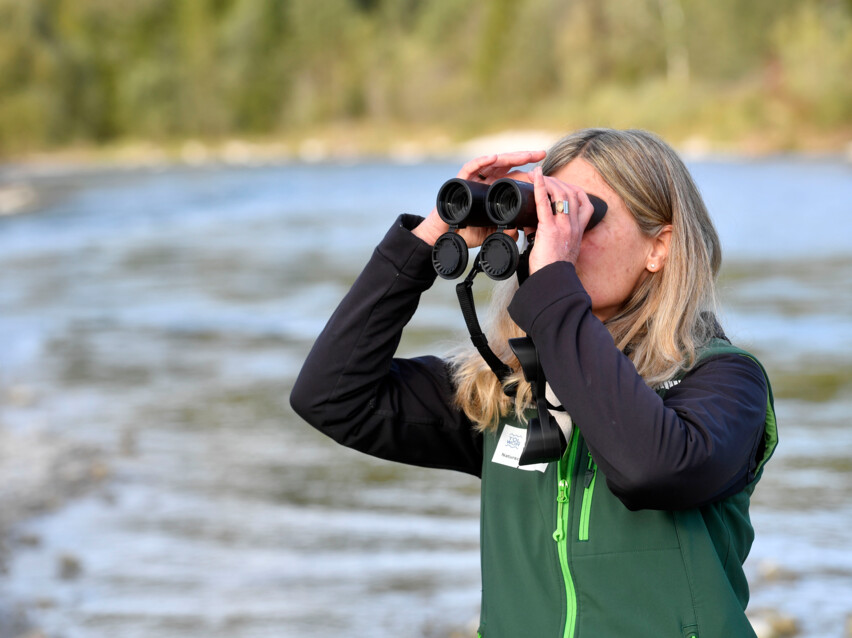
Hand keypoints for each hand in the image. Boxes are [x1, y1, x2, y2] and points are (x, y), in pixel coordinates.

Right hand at [412, 150, 546, 245]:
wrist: (443, 236)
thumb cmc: (464, 232)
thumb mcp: (490, 231)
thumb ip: (503, 230)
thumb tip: (519, 232)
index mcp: (493, 190)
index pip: (513, 176)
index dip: (528, 172)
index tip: (545, 169)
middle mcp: (484, 181)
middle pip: (506, 165)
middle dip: (524, 158)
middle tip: (541, 154)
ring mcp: (472, 179)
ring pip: (492, 163)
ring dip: (509, 157)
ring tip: (524, 155)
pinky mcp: (459, 181)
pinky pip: (471, 168)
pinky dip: (482, 162)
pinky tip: (494, 158)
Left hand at [527, 167, 595, 274]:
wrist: (553, 281)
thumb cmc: (554, 270)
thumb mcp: (562, 250)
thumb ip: (554, 235)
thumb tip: (534, 226)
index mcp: (578, 231)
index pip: (585, 204)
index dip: (575, 190)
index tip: (564, 185)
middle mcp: (573, 226)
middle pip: (572, 194)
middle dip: (558, 182)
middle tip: (545, 177)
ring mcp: (563, 226)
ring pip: (561, 194)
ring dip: (549, 181)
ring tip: (538, 176)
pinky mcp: (549, 228)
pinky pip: (544, 203)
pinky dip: (539, 187)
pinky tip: (534, 177)